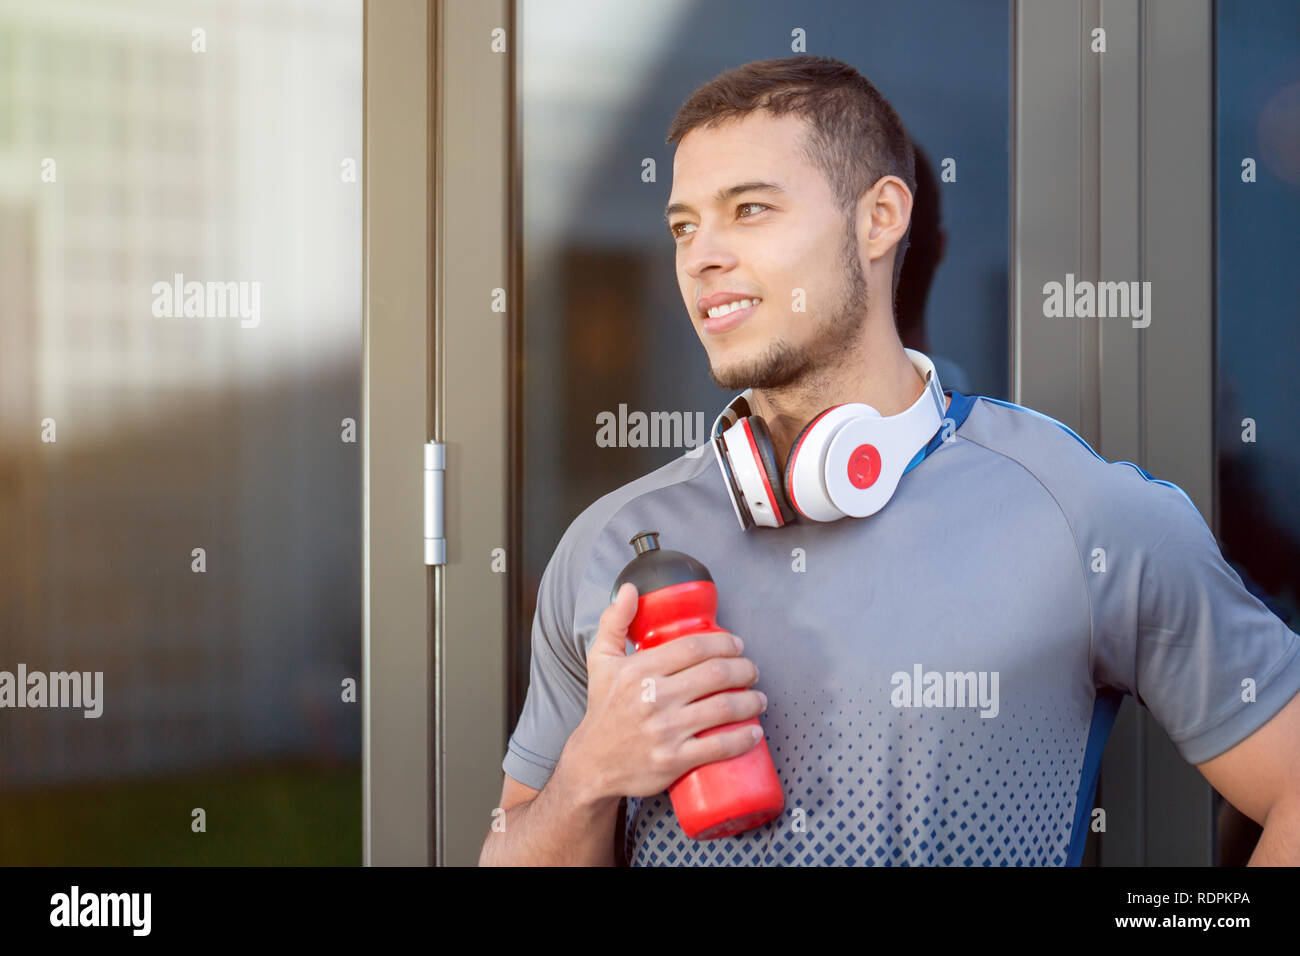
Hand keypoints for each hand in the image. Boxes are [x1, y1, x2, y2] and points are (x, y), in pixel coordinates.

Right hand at [559, 582, 766, 801]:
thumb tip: (629, 589)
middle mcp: (654, 698)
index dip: (725, 643)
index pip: (694, 647)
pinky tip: (755, 732)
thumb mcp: (600, 660)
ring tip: (759, 698)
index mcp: (640, 670)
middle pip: (716, 674)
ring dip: (751, 701)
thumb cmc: (603, 709)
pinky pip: (718, 747)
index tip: (737, 645)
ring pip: (723, 708)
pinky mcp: (673, 761)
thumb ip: (613, 621)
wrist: (593, 763)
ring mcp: (665, 731)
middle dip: (744, 669)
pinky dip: (743, 739)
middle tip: (751, 671)